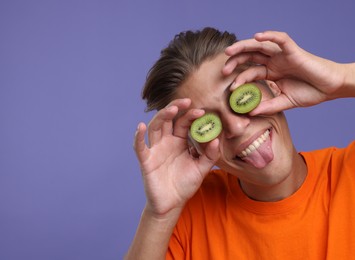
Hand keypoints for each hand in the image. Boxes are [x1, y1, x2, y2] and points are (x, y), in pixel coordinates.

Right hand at [134, 98, 219, 217]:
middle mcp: (166, 142)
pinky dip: (138, 137)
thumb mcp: (202, 169)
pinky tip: (140, 127)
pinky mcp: (146, 161)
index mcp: (179, 141)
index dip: (190, 115)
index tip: (201, 111)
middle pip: (168, 119)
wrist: (172, 203)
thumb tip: (216, 140)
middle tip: (186, 101)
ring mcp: (155, 150)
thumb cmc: (185, 183)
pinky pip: (140, 147)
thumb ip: (209, 155)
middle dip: (175, 108)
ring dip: (161, 117)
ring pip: (155, 128)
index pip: (183, 122)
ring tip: (172, 109)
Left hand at [222, 31, 345, 114]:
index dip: (239, 79)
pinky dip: (270, 36)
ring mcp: (282, 55)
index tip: (230, 89)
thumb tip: (250, 113)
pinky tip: (258, 37)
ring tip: (230, 51)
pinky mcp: (293, 50)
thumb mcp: (285, 101)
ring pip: (259, 46)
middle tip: (223, 70)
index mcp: (271, 72)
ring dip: (243, 46)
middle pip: (250, 56)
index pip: (250, 72)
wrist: (331, 88)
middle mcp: (274, 62)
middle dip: (235, 61)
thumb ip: (269, 106)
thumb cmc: (310, 92)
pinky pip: (281, 39)